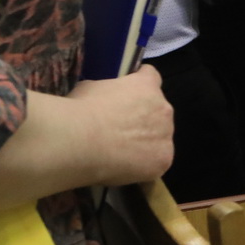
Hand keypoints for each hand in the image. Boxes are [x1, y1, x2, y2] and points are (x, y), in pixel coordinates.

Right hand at [70, 66, 174, 186]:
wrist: (78, 142)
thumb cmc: (80, 111)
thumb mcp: (90, 88)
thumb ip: (107, 92)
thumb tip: (104, 100)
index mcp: (146, 85)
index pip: (152, 77)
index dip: (140, 87)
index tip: (129, 96)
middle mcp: (163, 107)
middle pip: (158, 112)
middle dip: (143, 120)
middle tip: (119, 131)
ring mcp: (166, 134)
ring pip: (159, 138)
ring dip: (145, 143)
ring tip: (119, 154)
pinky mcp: (164, 159)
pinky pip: (157, 161)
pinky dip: (143, 165)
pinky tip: (123, 167)